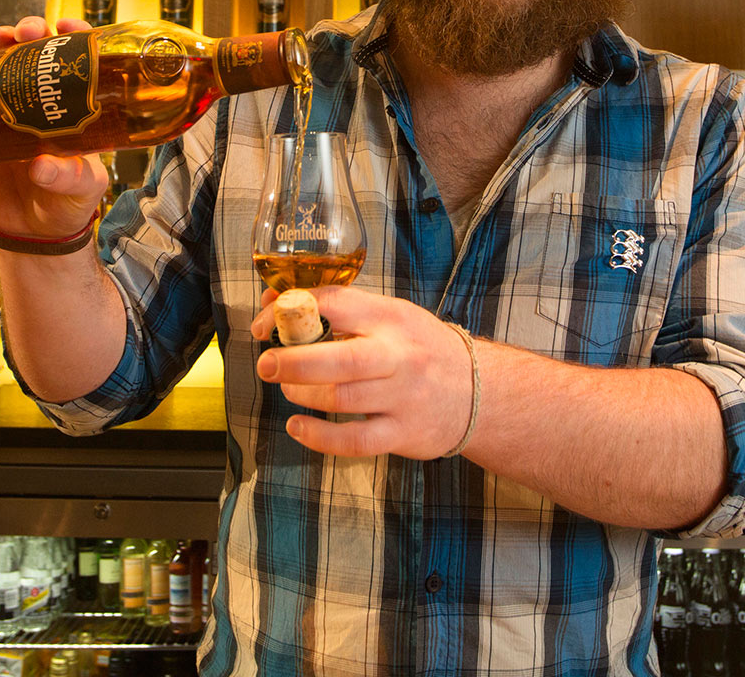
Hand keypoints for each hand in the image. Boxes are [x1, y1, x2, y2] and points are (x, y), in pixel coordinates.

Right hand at [0, 17, 109, 241]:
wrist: (31, 233)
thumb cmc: (67, 205)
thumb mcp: (81, 191)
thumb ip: (67, 178)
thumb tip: (40, 166)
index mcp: (76, 109)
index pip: (78, 61)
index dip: (74, 36)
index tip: (64, 26)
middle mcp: (43, 102)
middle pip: (37, 52)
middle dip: (29, 33)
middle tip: (23, 34)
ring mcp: (9, 110)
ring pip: (2, 63)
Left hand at [250, 287, 474, 458]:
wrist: (479, 390)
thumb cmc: (423, 349)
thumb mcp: (392, 317)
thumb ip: (341, 311)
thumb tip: (276, 303)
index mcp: (392, 318)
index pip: (336, 304)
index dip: (293, 310)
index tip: (265, 324)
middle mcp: (399, 356)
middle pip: (340, 359)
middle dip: (293, 361)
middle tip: (266, 364)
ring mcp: (403, 397)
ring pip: (342, 399)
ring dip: (303, 394)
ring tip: (288, 389)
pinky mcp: (403, 434)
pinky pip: (355, 441)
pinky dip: (319, 436)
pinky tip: (298, 427)